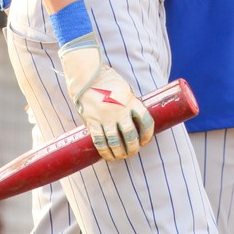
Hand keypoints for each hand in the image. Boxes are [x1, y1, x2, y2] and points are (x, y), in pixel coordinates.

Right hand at [59, 40, 153, 160]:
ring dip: (120, 153)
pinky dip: (105, 152)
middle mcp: (119, 111)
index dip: (148, 134)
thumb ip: (131, 103)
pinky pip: (100, 141)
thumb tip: (136, 120)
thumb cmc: (107, 81)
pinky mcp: (92, 122)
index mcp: (130, 101)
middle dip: (133, 147)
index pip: (146, 121)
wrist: (86, 76)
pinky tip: (109, 156)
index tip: (146, 140)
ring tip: (122, 156)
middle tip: (133, 151)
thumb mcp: (125, 89)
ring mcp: (105, 118)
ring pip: (115, 142)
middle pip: (130, 136)